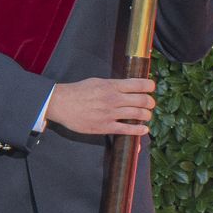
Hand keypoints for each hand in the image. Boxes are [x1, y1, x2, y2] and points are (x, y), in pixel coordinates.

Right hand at [42, 77, 158, 136]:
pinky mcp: (105, 126)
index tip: (152, 88)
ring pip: (137, 114)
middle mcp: (114, 99)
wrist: (61, 104)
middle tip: (150, 104)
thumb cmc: (77, 92)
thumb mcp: (97, 81)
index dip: (150, 86)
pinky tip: (144, 130)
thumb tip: (126, 86)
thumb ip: (113, 84)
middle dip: (150, 102)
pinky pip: (127, 129)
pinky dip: (139, 130)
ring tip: (146, 116)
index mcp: (112, 86)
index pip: (139, 84)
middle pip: (142, 100)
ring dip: (146, 115)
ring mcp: (110, 113)